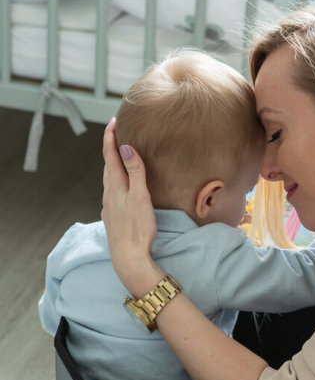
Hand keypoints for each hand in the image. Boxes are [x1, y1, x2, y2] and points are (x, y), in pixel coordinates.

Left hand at [101, 119, 161, 296]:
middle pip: (108, 165)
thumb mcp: (140, 197)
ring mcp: (109, 206)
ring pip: (109, 179)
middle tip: (117, 133)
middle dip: (111, 148)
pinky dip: (116, 181)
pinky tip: (122, 187)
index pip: (110, 155)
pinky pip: (112, 192)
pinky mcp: (113, 217)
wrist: (128, 258)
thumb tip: (125, 146)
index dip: (110, 137)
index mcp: (115, 186)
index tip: (113, 121)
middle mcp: (109, 194)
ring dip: (113, 165)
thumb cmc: (137, 228)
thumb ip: (134, 171)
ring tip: (120, 157)